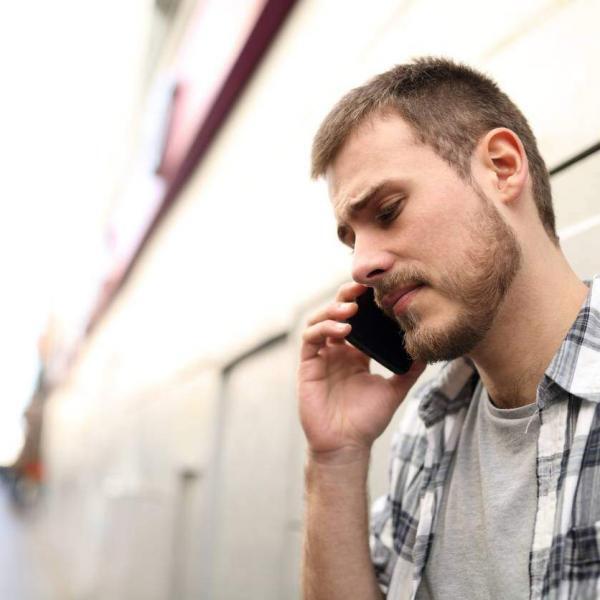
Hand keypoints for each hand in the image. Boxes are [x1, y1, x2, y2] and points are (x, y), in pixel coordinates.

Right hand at [298, 282, 425, 459]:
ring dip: (333, 311)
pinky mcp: (308, 366)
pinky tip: (342, 330)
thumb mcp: (394, 390)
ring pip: (320, 321)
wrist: (346, 445)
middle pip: (336, 313)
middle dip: (346, 298)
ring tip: (351, 310)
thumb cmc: (367, 421)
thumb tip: (428, 350)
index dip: (363, 303)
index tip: (377, 290)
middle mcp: (337, 351)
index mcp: (356, 354)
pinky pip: (311, 340)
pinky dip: (324, 329)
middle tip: (360, 288)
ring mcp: (321, 357)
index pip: (358, 320)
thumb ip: (409, 370)